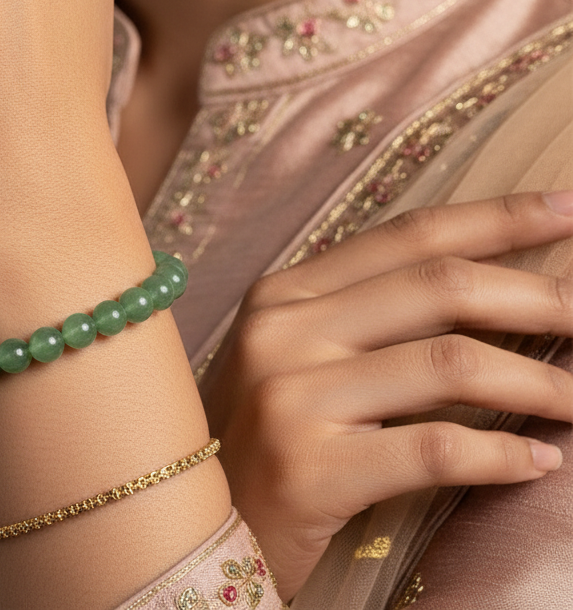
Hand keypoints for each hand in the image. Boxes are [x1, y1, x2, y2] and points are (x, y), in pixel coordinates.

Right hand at [200, 192, 572, 598]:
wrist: (197, 524)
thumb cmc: (264, 438)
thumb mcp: (298, 359)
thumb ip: (368, 317)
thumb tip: (487, 288)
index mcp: (283, 291)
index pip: (406, 235)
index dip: (493, 217)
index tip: (568, 208)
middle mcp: (281, 328)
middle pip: (437, 285)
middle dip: (535, 294)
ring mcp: (289, 394)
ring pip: (447, 362)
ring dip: (539, 382)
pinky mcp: (308, 467)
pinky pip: (433, 449)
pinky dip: (501, 455)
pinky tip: (538, 463)